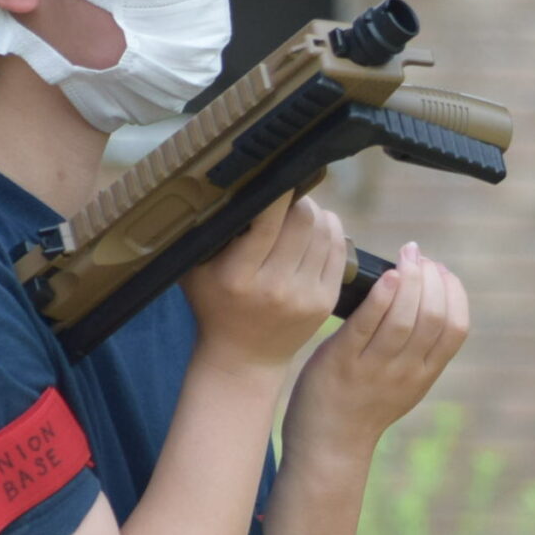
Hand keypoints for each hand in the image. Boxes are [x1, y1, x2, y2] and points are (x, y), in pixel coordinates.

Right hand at [180, 194, 345, 371]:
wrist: (243, 359)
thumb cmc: (214, 306)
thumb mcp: (195, 270)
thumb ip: (206, 233)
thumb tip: (219, 185)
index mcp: (239, 276)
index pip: (267, 220)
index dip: (277, 191)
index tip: (274, 175)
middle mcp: (275, 287)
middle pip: (303, 220)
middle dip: (298, 199)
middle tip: (289, 194)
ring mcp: (305, 296)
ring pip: (325, 232)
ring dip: (317, 212)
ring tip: (303, 209)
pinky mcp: (325, 301)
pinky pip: (338, 251)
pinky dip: (332, 231)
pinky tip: (319, 226)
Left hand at [283, 241, 469, 452]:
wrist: (328, 445)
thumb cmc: (363, 406)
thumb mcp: (404, 384)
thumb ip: (418, 351)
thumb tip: (426, 298)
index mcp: (425, 374)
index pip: (456, 328)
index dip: (454, 292)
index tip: (441, 270)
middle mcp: (406, 372)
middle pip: (434, 317)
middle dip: (432, 277)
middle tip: (419, 255)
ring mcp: (375, 369)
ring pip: (405, 318)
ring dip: (410, 279)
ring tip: (406, 256)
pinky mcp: (342, 362)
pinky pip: (368, 325)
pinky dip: (381, 297)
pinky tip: (386, 275)